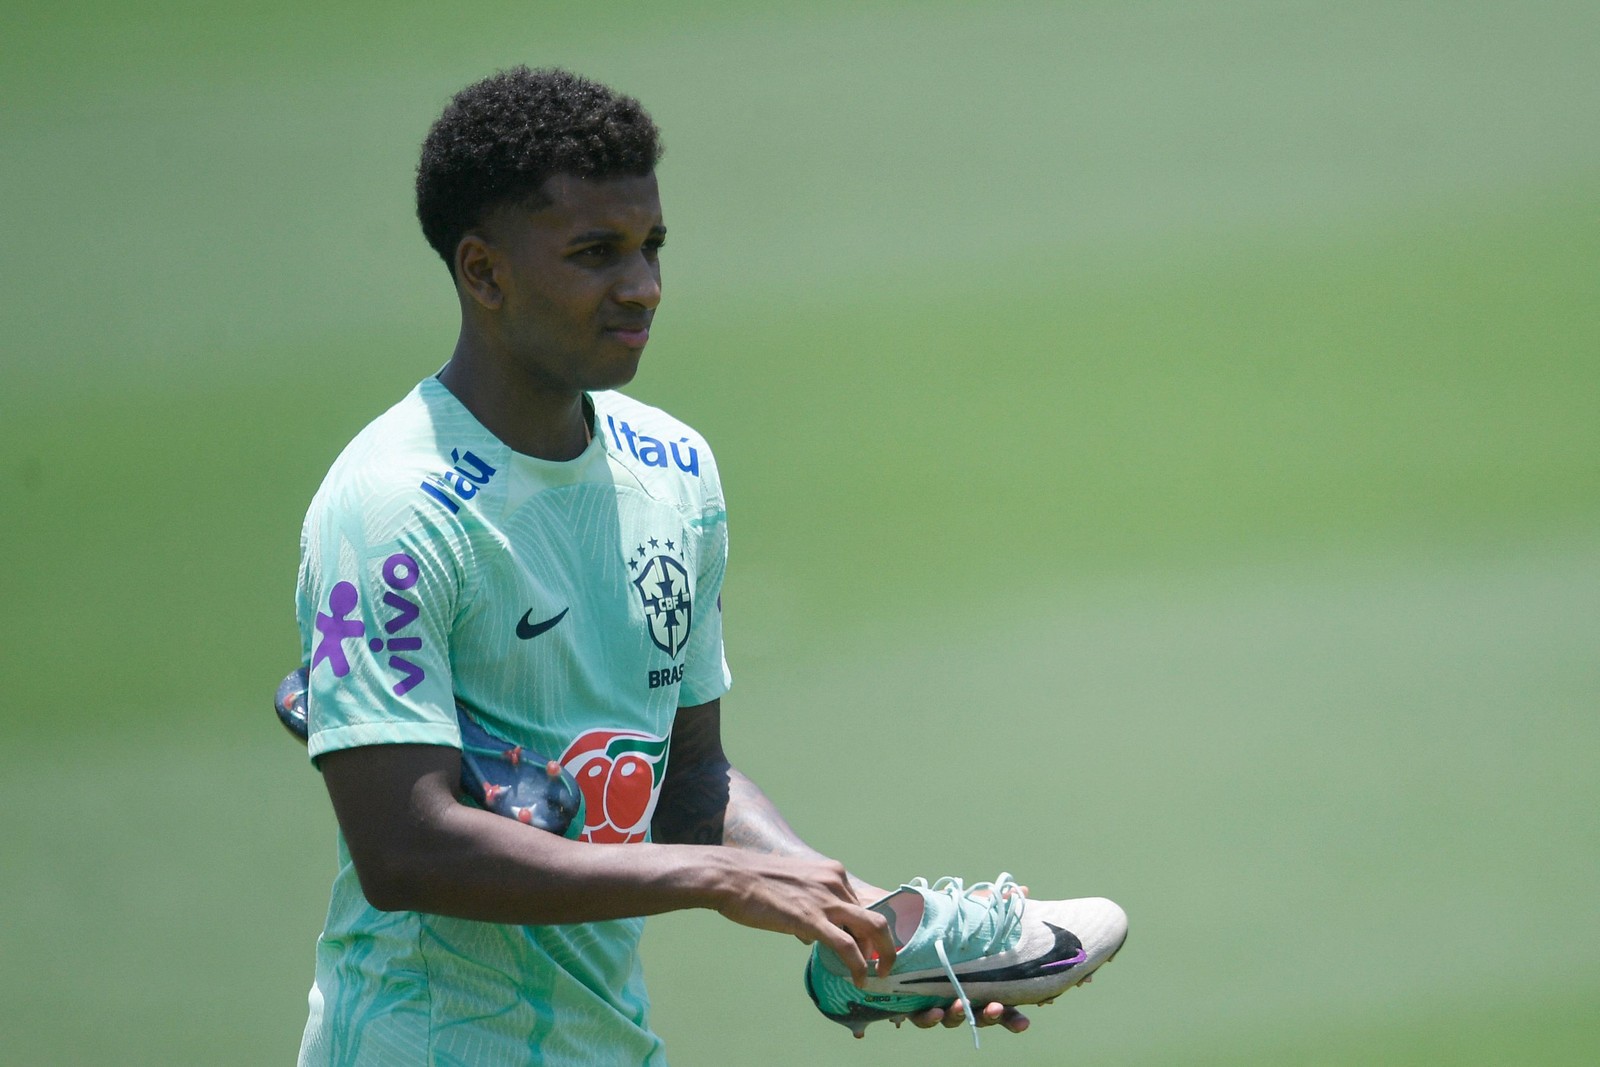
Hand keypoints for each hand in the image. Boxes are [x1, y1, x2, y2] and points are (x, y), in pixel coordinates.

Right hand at [711, 853, 895, 985]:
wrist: (731, 876)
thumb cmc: (753, 883)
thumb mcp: (792, 886)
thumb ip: (808, 905)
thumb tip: (810, 935)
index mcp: (832, 873)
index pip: (862, 904)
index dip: (868, 930)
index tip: (870, 948)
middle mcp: (836, 883)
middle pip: (875, 915)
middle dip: (886, 943)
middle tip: (885, 964)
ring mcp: (826, 901)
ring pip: (872, 929)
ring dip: (881, 955)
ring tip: (879, 974)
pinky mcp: (811, 920)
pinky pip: (847, 946)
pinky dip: (859, 966)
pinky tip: (860, 979)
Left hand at [857, 878, 1030, 1038]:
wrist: (896, 925)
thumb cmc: (939, 924)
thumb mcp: (966, 914)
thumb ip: (993, 907)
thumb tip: (1025, 890)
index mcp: (977, 983)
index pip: (1001, 1006)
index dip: (1013, 1018)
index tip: (1025, 1024)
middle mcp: (959, 995)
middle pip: (979, 1016)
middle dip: (990, 1017)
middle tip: (996, 1008)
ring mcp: (936, 1000)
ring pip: (951, 1018)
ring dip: (958, 1015)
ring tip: (961, 1006)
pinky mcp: (910, 1002)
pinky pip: (919, 1016)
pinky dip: (928, 1016)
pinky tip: (934, 1010)